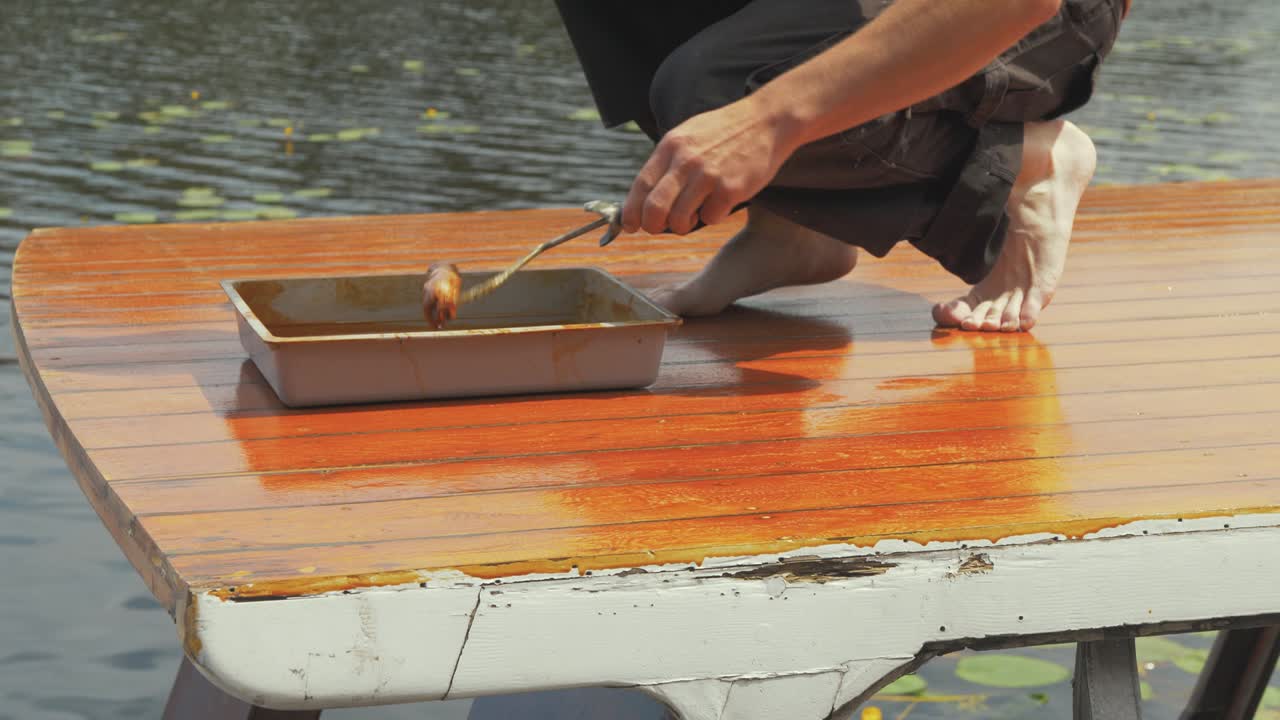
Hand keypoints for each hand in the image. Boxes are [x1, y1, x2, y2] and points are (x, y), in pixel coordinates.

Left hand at [622, 96, 796, 235]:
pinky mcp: (730, 189)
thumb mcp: (688, 136)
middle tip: (659, 228)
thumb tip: (646, 197)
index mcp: (671, 146)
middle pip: (655, 208)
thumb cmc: (725, 132)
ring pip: (679, 219)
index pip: (641, 185)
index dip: (631, 210)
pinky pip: (709, 218)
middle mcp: (686, 161)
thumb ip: (668, 161)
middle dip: (652, 226)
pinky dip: (711, 217)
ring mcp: (708, 175)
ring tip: (693, 214)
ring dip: (682, 225)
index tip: (629, 225)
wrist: (766, 121)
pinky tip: (719, 203)